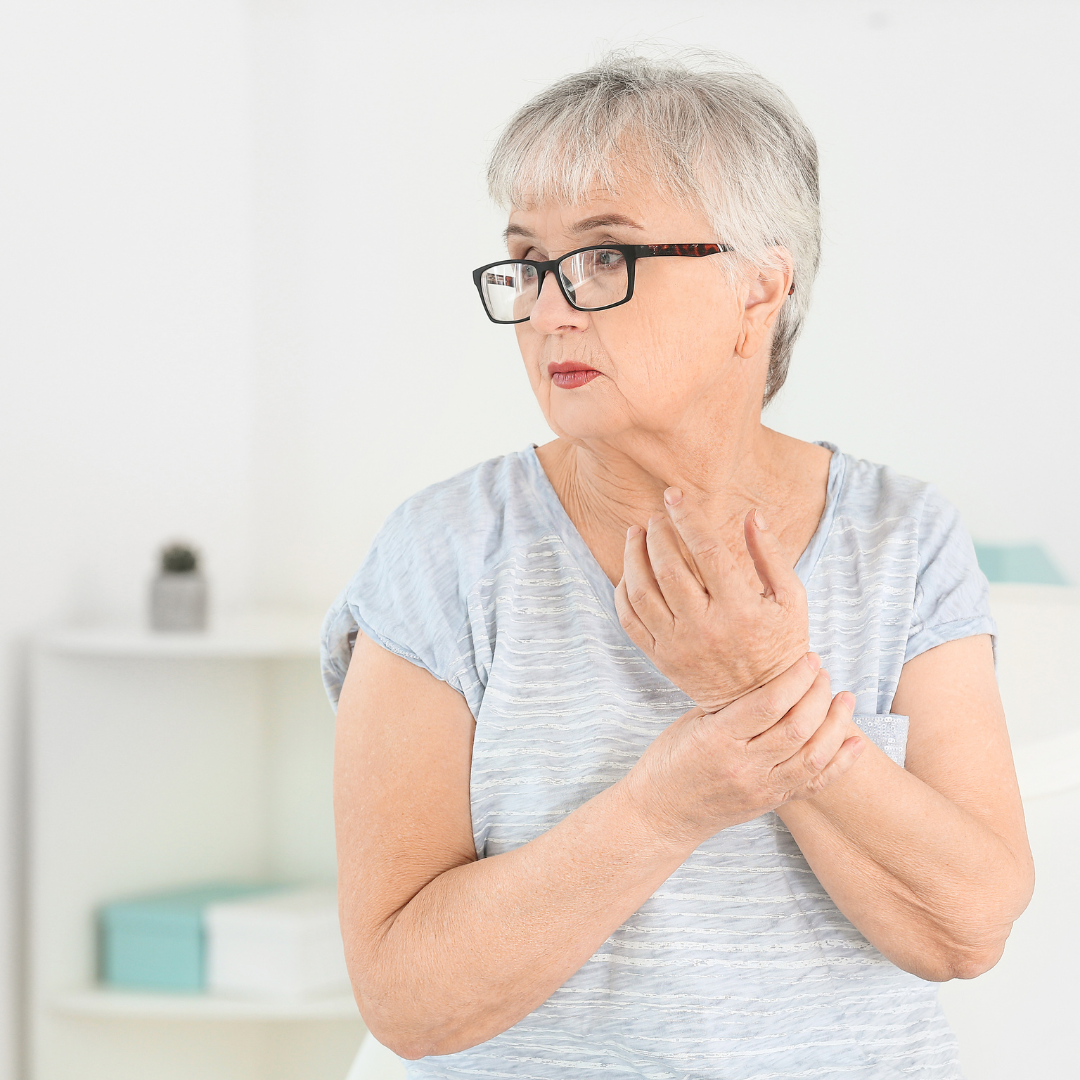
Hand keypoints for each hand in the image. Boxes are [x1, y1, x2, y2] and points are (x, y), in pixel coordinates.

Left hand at [614, 488, 808, 710]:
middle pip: (667, 568)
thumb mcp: (790, 599)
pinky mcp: (661, 659)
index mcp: (740, 608)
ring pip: (641, 592)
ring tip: (635, 534)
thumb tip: (752, 513)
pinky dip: (623, 591)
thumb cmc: (781, 642)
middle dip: (656, 533)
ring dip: (632, 556)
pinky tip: (629, 572)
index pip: (706, 551)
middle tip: (656, 516)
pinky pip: (629, 620)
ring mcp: (679, 645)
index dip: (687, 518)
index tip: (674, 494)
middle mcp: (705, 627)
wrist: (761, 702)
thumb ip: (770, 554)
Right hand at [626, 654, 863, 842]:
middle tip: (822, 673)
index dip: (795, 678)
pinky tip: (854, 740)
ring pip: (813, 756)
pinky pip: (814, 784)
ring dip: (835, 723)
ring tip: (844, 698)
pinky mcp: (772, 802)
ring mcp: (761, 788)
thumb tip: (767, 675)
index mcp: (717, 740)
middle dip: (818, 694)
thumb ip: (728, 703)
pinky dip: (840, 762)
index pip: (768, 704)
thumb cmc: (669, 762)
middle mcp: (744, 766)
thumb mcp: (690, 723)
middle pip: (798, 727)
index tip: (808, 658)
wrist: (662, 815)